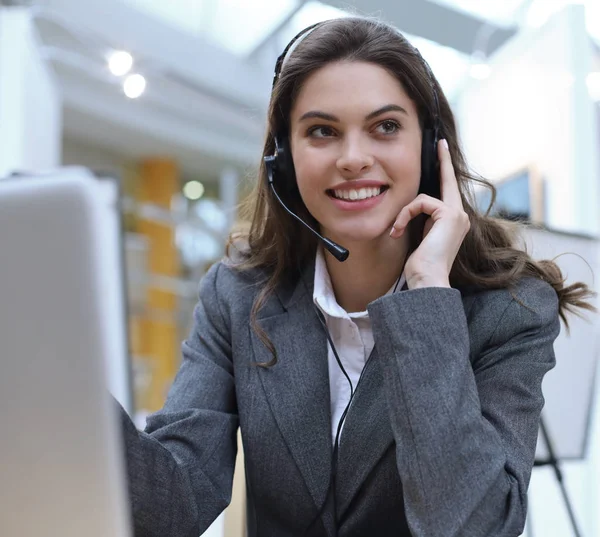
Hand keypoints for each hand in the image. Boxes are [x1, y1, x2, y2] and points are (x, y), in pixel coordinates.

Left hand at [389, 139, 469, 288]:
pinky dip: (405, 215)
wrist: (427, 280)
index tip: (443, 151)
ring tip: (397, 231)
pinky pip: (420, 203)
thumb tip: (410, 207)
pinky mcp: (449, 215)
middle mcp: (460, 216)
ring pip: (423, 197)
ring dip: (404, 214)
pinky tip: (398, 231)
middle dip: (443, 161)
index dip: (445, 171)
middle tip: (440, 143)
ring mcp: (457, 215)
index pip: (448, 191)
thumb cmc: (420, 266)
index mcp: (453, 222)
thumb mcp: (419, 238)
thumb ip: (421, 220)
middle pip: (449, 181)